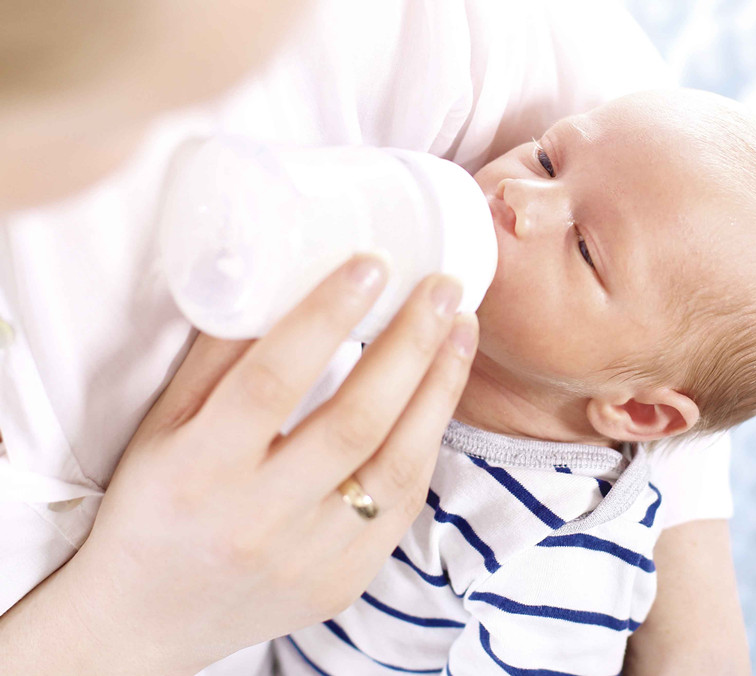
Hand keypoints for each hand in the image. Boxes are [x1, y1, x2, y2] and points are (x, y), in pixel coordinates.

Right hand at [37, 255, 475, 674]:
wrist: (149, 618)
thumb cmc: (154, 507)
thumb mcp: (162, 428)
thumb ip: (217, 358)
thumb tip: (271, 278)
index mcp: (199, 470)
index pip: (272, 381)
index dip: (325, 317)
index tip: (372, 264)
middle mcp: (257, 519)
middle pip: (354, 422)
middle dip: (410, 345)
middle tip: (444, 288)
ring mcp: (307, 559)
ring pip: (396, 468)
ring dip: (439, 391)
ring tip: (461, 332)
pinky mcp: (343, 583)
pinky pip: (401, 508)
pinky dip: (426, 445)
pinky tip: (438, 397)